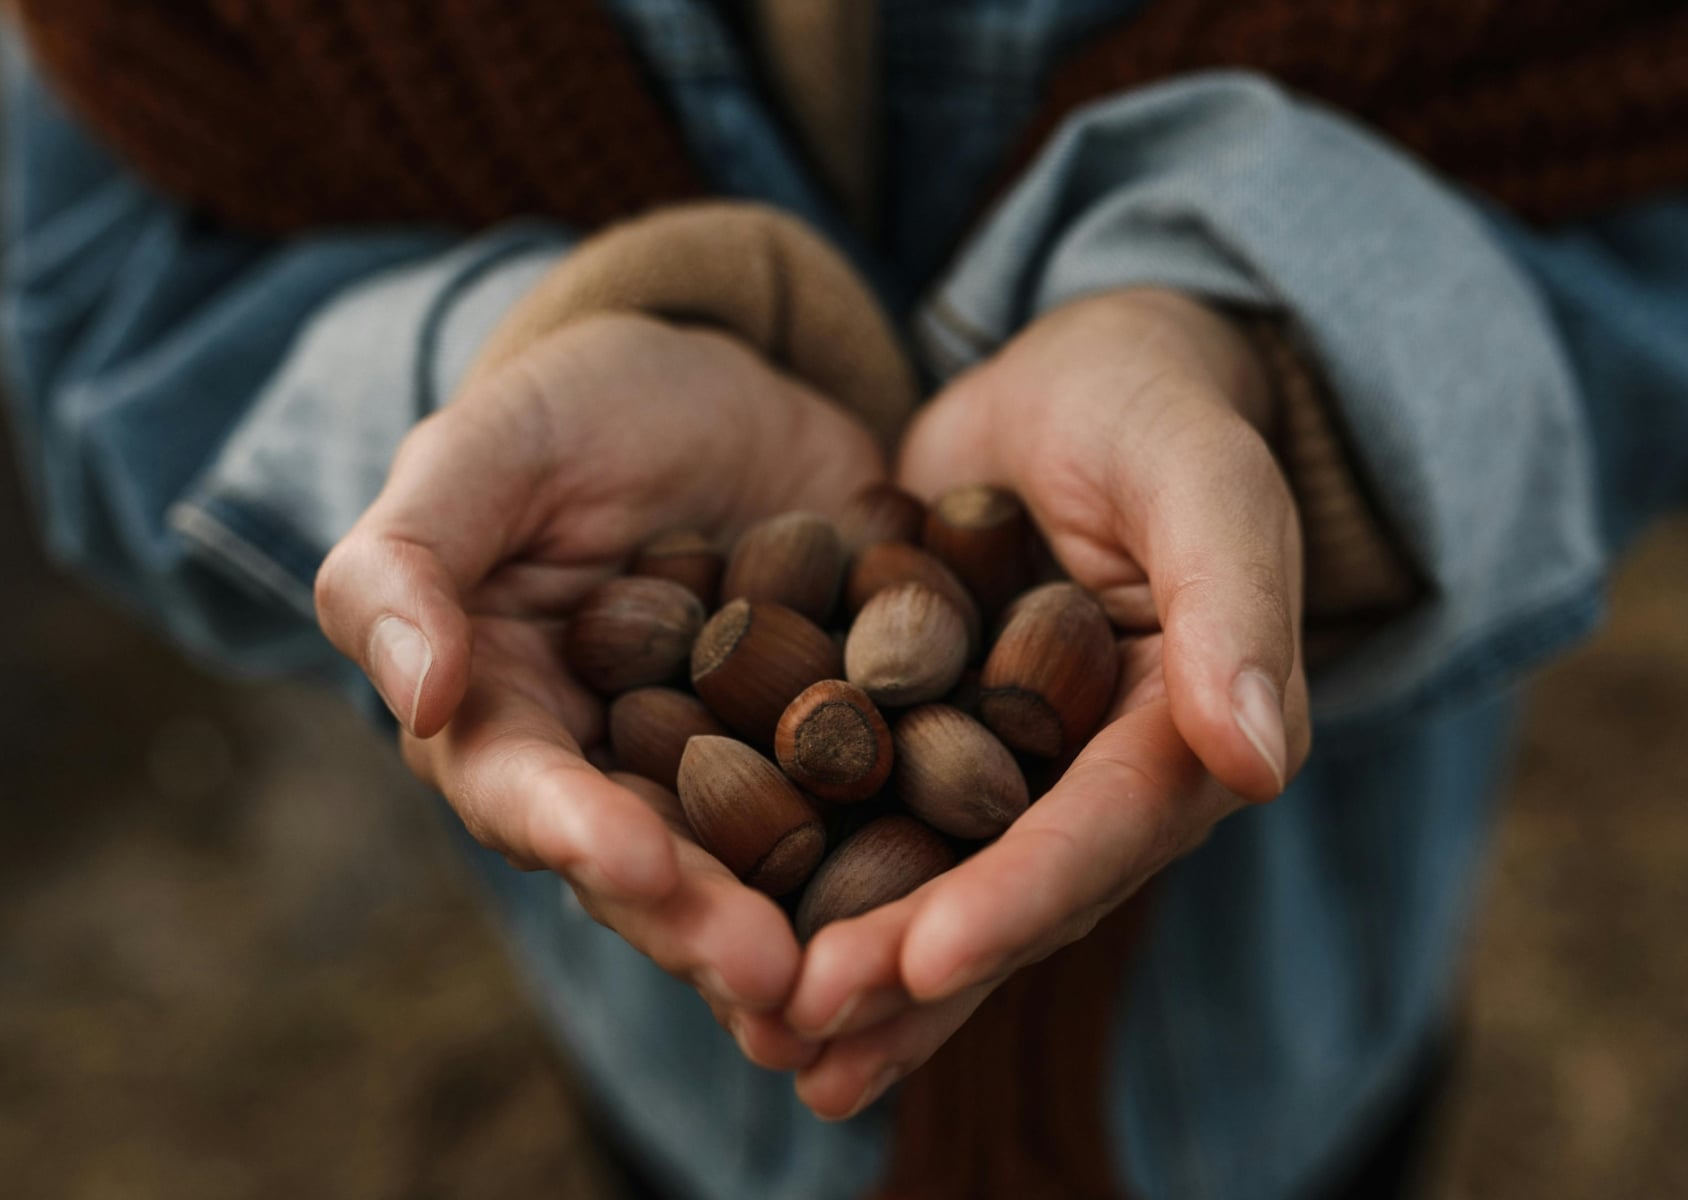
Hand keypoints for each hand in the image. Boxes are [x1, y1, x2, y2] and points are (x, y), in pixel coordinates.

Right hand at [315, 313, 882, 1067]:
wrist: (730, 388)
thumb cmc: (578, 409)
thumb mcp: (484, 451)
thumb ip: (408, 563)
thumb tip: (420, 697)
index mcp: (509, 720)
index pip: (525, 793)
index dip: (576, 835)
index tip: (638, 865)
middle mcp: (618, 777)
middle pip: (651, 870)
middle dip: (707, 927)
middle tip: (774, 979)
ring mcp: (735, 774)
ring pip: (761, 872)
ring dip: (805, 935)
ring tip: (857, 985)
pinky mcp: (837, 749)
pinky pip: (871, 811)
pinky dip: (905, 864)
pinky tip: (956, 907)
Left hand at [784, 288, 1311, 1116]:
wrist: (1079, 381)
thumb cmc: (1156, 410)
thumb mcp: (1204, 480)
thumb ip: (1234, 605)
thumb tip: (1259, 762)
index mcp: (1186, 741)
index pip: (1101, 834)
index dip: (1017, 901)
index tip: (925, 961)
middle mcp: (1096, 785)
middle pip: (1005, 893)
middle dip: (908, 971)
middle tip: (803, 1029)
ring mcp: (1007, 773)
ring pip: (930, 883)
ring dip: (854, 969)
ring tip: (763, 1037)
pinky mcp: (925, 740)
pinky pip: (866, 819)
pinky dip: (806, 879)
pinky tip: (727, 937)